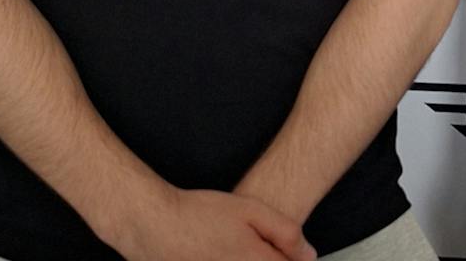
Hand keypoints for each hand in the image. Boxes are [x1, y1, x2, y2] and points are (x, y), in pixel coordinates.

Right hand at [113, 187, 315, 260]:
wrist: (155, 226)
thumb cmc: (201, 215)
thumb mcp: (250, 210)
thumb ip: (285, 231)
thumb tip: (309, 255)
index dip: (294, 260)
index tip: (294, 255)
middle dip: (272, 259)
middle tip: (256, 247)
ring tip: (237, 246)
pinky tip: (223, 252)